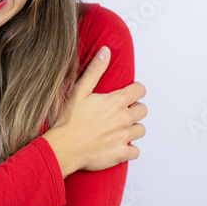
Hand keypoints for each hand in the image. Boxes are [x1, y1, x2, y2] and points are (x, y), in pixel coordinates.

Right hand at [42, 46, 145, 175]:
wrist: (63, 147)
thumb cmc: (68, 121)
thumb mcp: (79, 90)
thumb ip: (95, 70)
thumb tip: (105, 52)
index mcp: (116, 102)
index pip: (140, 90)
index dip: (135, 90)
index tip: (128, 93)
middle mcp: (124, 119)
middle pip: (142, 110)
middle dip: (134, 109)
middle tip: (121, 111)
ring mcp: (124, 137)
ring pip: (140, 130)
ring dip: (133, 128)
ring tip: (120, 128)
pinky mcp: (120, 153)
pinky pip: (135, 151)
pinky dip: (130, 148)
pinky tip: (119, 144)